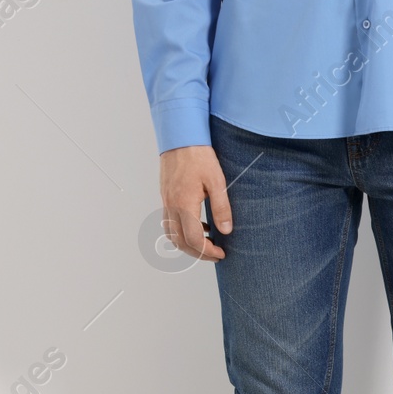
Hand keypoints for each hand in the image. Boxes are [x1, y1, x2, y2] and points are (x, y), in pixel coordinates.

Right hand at [159, 145, 230, 260]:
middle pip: (179, 241)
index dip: (207, 251)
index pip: (193, 239)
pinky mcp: (166, 196)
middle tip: (216, 255)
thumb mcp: (217, 182)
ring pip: (171, 234)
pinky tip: (201, 226)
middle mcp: (171, 206)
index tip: (221, 253)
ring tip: (208, 244)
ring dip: (188, 244)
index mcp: (184, 204)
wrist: (180, 138)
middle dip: (197, 253)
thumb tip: (226, 230)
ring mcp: (166, 201)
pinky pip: (170, 222)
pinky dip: (183, 231)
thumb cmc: (199, 157)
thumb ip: (222, 208)